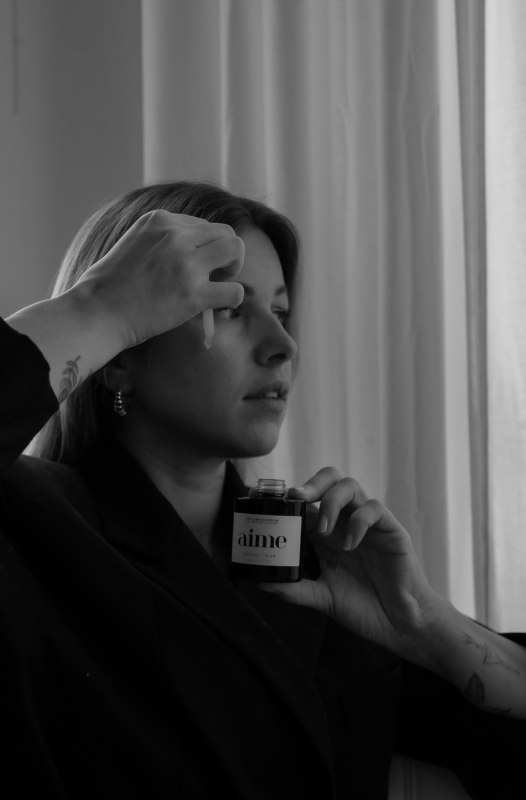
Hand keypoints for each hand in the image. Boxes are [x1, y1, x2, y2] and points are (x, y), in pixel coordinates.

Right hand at [71, 210, 244, 349]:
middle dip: (226, 252)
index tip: (194, 264)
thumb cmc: (109, 286)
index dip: (204, 246)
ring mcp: (186, 263)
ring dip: (234, 267)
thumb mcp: (134, 243)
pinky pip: (235, 290)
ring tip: (220, 284)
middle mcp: (176, 235)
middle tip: (216, 274)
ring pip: (236, 249)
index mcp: (160, 220)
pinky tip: (218, 305)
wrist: (97, 311)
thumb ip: (161, 240)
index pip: (202, 224)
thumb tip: (189, 250)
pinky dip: (232, 298)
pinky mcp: (193, 294)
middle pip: (225, 232)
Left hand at [258, 467, 441, 659]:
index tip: (268, 499)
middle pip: (330, 480)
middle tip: (297, 498)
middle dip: (311, 483)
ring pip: (350, 486)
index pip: (308, 501)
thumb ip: (293, 589)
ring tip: (324, 530)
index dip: (289, 495)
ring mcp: (369, 524)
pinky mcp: (391, 530)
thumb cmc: (363, 608)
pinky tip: (350, 545)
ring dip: (331, 502)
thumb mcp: (321, 598)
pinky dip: (358, 522)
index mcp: (327, 534)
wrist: (399, 625)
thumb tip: (260, 582)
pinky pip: (375, 509)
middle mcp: (346, 522)